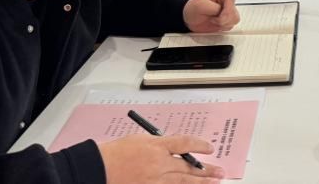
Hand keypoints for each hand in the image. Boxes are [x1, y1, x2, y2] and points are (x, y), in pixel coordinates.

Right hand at [99, 133, 220, 182]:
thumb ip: (159, 144)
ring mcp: (155, 179)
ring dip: (200, 182)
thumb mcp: (140, 139)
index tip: (210, 148)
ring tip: (213, 182)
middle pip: (188, 166)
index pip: (185, 143)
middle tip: (219, 171)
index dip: (200, 145)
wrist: (99, 168)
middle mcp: (159, 163)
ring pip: (183, 181)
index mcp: (157, 146)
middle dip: (206, 169)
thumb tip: (174, 149)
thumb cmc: (116, 153)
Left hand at [183, 0, 240, 32]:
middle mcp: (226, 2)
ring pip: (235, 19)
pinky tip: (216, 24)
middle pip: (234, 11)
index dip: (227, 10)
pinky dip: (223, 27)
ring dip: (224, 24)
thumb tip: (222, 11)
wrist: (189, 18)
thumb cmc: (193, 8)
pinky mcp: (226, 20)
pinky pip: (231, 25)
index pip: (230, 0)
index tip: (219, 18)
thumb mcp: (200, 5)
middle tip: (214, 20)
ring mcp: (227, 11)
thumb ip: (214, 7)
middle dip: (224, 19)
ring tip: (214, 21)